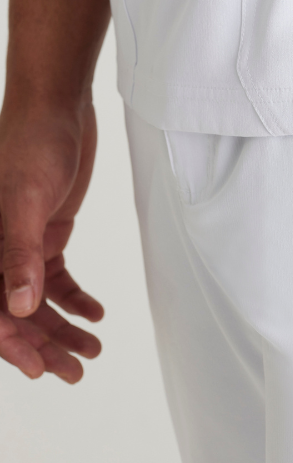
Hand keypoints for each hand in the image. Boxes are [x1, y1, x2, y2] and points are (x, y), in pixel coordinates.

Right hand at [0, 102, 103, 381]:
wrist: (56, 106)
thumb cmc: (32, 144)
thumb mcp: (25, 199)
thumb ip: (19, 254)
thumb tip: (21, 309)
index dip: (13, 346)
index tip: (41, 368)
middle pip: (14, 314)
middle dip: (43, 346)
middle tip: (76, 371)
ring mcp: (20, 244)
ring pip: (36, 302)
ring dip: (62, 328)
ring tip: (93, 350)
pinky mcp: (44, 233)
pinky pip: (54, 278)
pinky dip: (73, 298)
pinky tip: (95, 313)